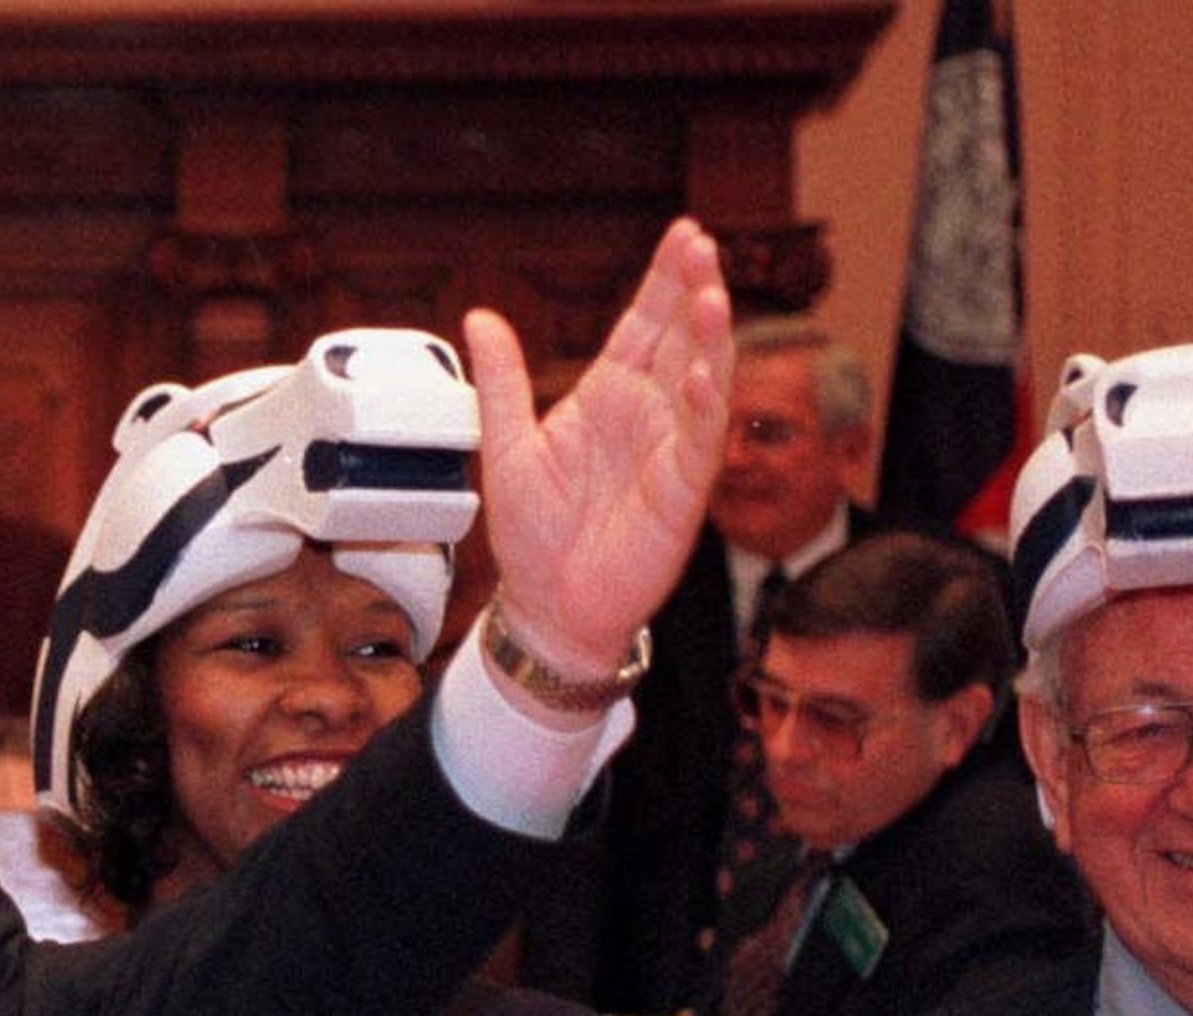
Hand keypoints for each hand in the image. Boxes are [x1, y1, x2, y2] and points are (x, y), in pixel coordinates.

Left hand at [464, 216, 734, 683]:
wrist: (545, 604)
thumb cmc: (533, 533)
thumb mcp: (506, 444)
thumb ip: (501, 381)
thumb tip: (481, 318)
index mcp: (608, 394)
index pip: (644, 323)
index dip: (664, 280)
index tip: (683, 234)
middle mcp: (647, 413)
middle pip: (680, 338)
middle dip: (694, 290)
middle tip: (703, 244)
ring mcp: (669, 449)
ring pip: (701, 381)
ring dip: (710, 339)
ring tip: (711, 296)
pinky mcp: (680, 493)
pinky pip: (698, 444)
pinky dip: (701, 409)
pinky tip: (698, 376)